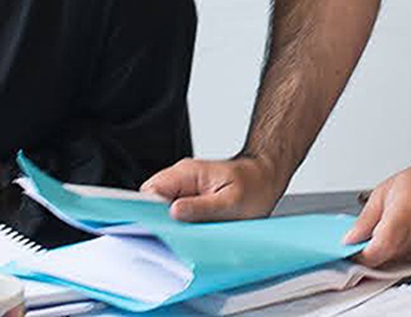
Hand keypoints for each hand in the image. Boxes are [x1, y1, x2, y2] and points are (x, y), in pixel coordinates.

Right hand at [142, 154, 285, 222]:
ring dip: (170, 224)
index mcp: (187, 173)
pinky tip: (192, 231)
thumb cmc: (254, 185)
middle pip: (152, 201)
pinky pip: (175, 211)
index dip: (144, 210)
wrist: (266, 176)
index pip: (151, 189)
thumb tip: (173, 212)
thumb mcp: (231, 202)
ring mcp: (184, 187)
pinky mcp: (190, 197)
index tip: (148, 227)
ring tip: (187, 234)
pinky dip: (179, 224)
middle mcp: (181, 177)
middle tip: (172, 237)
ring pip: (162, 208)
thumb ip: (201, 207)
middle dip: (156, 221)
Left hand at [345, 157, 410, 266]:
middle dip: (379, 250)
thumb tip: (351, 239)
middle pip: (389, 259)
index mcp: (404, 218)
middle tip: (379, 233)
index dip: (360, 257)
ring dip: (397, 250)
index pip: (375, 254)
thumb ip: (366, 220)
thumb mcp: (386, 190)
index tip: (355, 252)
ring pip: (405, 262)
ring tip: (405, 224)